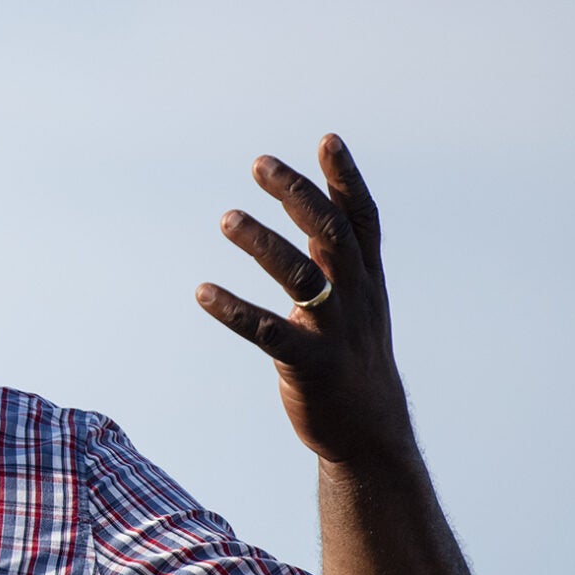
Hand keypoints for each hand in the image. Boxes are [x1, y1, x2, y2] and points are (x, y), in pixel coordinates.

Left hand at [196, 134, 410, 467]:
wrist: (372, 435)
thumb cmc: (353, 358)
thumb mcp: (356, 302)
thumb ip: (336, 256)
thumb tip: (314, 205)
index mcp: (366, 280)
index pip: (361, 219)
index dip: (347, 179)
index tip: (328, 139)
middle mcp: (356, 298)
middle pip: (331, 236)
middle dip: (297, 196)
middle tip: (259, 164)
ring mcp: (335, 332)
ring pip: (301, 278)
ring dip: (263, 244)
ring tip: (227, 218)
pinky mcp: (310, 366)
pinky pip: (270, 333)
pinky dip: (235, 311)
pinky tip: (202, 292)